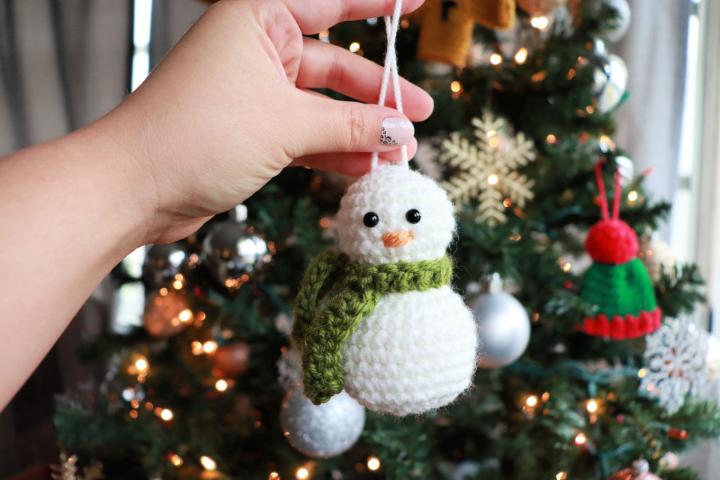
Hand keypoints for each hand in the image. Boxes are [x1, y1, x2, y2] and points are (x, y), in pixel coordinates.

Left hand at [102, 0, 432, 243]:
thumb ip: (350, 126)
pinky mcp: (253, 135)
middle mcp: (258, 51)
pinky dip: (336, 154)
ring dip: (362, 131)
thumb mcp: (286, 124)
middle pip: (334, 67)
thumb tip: (401, 129)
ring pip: (324, 109)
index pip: (331, 2)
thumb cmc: (197, 134)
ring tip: (402, 152)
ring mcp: (256, 96)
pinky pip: (307, 138)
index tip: (416, 3)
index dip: (377, 3)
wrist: (136, 189)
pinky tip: (367, 169)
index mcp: (259, 20)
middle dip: (379, 95)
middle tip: (420, 114)